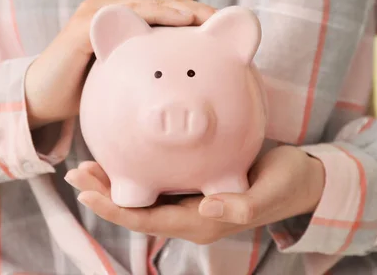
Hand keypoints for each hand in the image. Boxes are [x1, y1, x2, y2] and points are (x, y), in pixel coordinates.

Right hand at [25, 0, 215, 128]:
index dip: (195, 16)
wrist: (43, 98)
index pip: (166, 10)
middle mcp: (110, 2)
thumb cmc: (85, 87)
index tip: (224, 28)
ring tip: (209, 18)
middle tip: (224, 20)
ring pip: (149, 2)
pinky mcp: (86, 23)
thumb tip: (186, 81)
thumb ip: (147, 67)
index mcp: (122, 11)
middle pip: (163, 2)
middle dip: (195, 10)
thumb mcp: (123, 75)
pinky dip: (156, 14)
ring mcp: (96, 9)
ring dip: (181, 8)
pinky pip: (127, 14)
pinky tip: (180, 21)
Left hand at [65, 145, 324, 244]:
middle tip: (75, 172)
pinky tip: (124, 155)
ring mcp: (191, 202)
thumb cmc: (287, 186)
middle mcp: (190, 216)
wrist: (300, 181)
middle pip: (137, 210)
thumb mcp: (269, 194)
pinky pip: (158, 182)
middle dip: (104, 195)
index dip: (114, 210)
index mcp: (202, 222)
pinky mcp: (195, 186)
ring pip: (143, 197)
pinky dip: (136, 171)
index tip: (86, 191)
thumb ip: (242, 206)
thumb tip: (207, 210)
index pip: (148, 220)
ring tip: (87, 165)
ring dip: (114, 183)